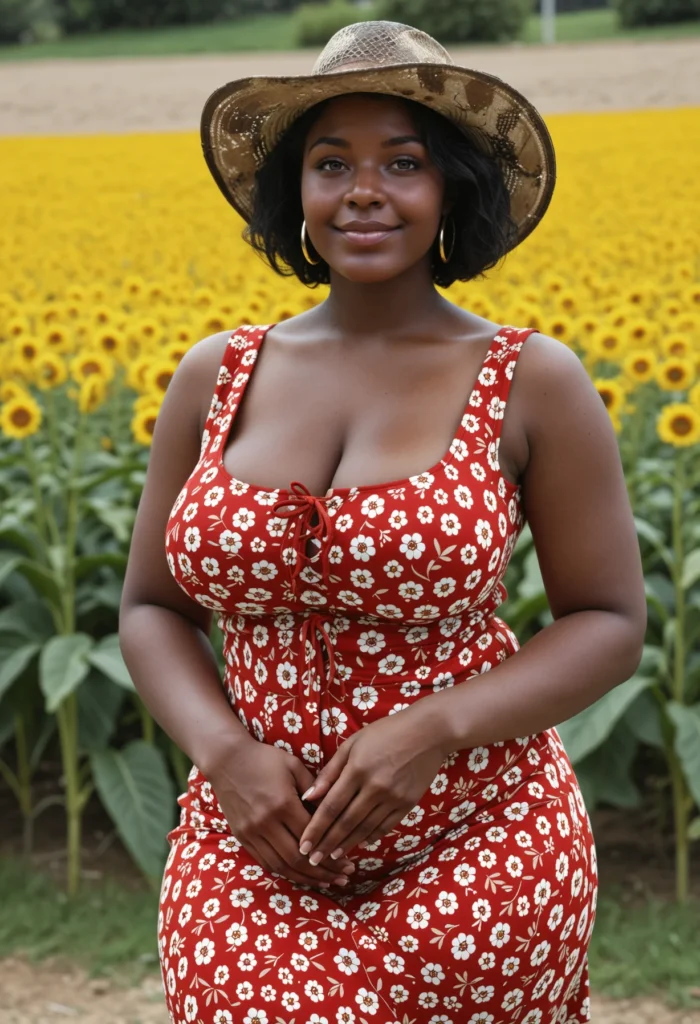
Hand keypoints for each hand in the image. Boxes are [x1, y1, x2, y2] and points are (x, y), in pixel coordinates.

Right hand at [205, 738, 356, 889]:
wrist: (227, 760)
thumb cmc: (264, 759)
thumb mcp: (293, 766)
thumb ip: (314, 788)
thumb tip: (334, 810)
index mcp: (283, 804)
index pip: (312, 838)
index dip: (331, 854)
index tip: (349, 862)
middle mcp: (266, 823)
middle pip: (298, 858)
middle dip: (324, 872)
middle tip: (343, 879)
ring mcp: (252, 832)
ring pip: (282, 866)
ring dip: (306, 878)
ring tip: (326, 882)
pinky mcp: (242, 837)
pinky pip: (266, 862)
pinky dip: (285, 872)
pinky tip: (300, 876)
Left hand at [297, 710, 447, 866]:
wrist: (428, 732)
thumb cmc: (385, 733)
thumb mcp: (353, 744)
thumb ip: (330, 771)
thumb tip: (308, 797)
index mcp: (357, 769)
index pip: (331, 806)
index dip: (316, 828)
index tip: (303, 845)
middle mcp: (375, 787)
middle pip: (346, 822)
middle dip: (327, 843)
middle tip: (312, 860)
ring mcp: (393, 797)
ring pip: (365, 828)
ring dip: (347, 844)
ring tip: (332, 856)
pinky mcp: (407, 804)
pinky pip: (385, 826)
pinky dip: (370, 837)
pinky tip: (359, 844)